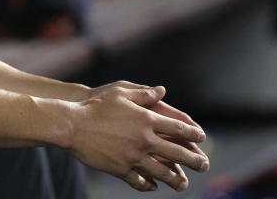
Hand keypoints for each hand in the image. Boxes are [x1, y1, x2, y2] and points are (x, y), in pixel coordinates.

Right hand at [66, 86, 208, 191]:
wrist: (72, 125)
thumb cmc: (95, 105)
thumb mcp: (120, 92)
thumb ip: (143, 93)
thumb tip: (162, 91)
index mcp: (146, 119)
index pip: (178, 128)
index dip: (193, 134)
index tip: (201, 138)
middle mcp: (144, 139)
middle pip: (177, 153)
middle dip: (194, 161)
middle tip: (204, 165)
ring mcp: (133, 156)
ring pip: (162, 171)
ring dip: (176, 179)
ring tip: (183, 183)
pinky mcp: (121, 169)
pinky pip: (140, 181)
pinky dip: (149, 185)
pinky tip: (154, 186)